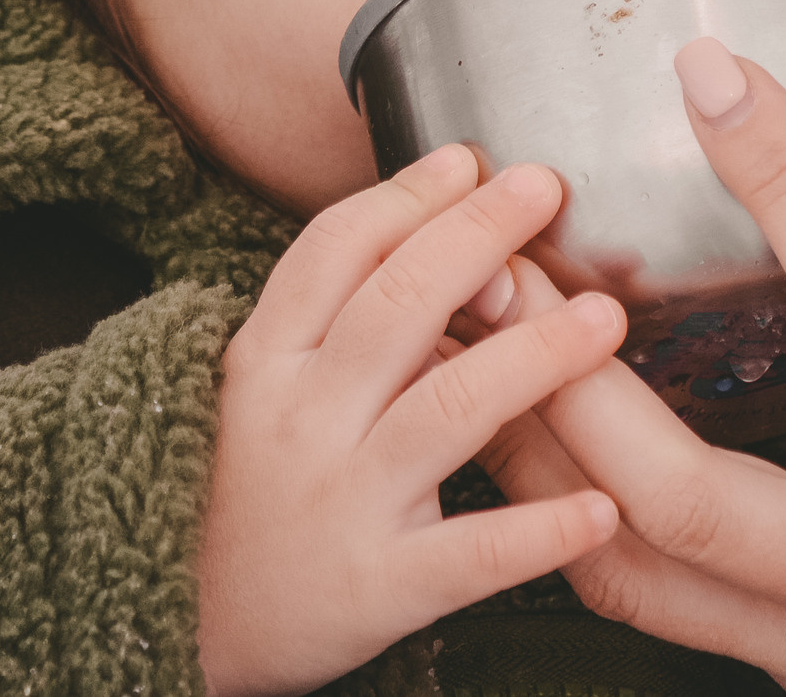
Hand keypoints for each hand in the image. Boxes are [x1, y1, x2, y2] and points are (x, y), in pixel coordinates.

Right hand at [199, 145, 623, 695]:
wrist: (180, 625)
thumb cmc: (244, 486)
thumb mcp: (259, 386)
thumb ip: (332, 315)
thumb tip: (429, 221)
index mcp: (268, 359)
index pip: (335, 251)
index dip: (406, 197)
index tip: (470, 160)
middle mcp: (302, 419)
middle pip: (397, 307)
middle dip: (477, 237)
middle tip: (546, 190)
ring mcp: (343, 501)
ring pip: (446, 410)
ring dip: (533, 359)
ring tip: (604, 321)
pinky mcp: (380, 587)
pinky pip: (470, 554)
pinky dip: (538, 531)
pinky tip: (602, 507)